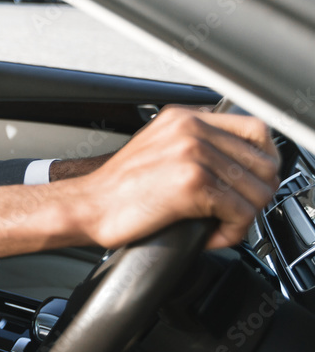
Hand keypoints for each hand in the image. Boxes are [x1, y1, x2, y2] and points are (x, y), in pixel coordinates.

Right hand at [0, 108, 279, 257]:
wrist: (88, 206)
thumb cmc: (117, 189)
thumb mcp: (160, 149)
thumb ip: (197, 145)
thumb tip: (237, 166)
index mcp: (185, 117)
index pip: (255, 130)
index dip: (262, 163)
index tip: (250, 184)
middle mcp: (192, 128)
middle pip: (263, 162)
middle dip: (254, 195)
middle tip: (232, 212)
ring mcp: (193, 153)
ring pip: (257, 190)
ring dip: (243, 217)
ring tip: (218, 226)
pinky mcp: (193, 183)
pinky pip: (240, 213)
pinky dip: (231, 233)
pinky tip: (209, 235)